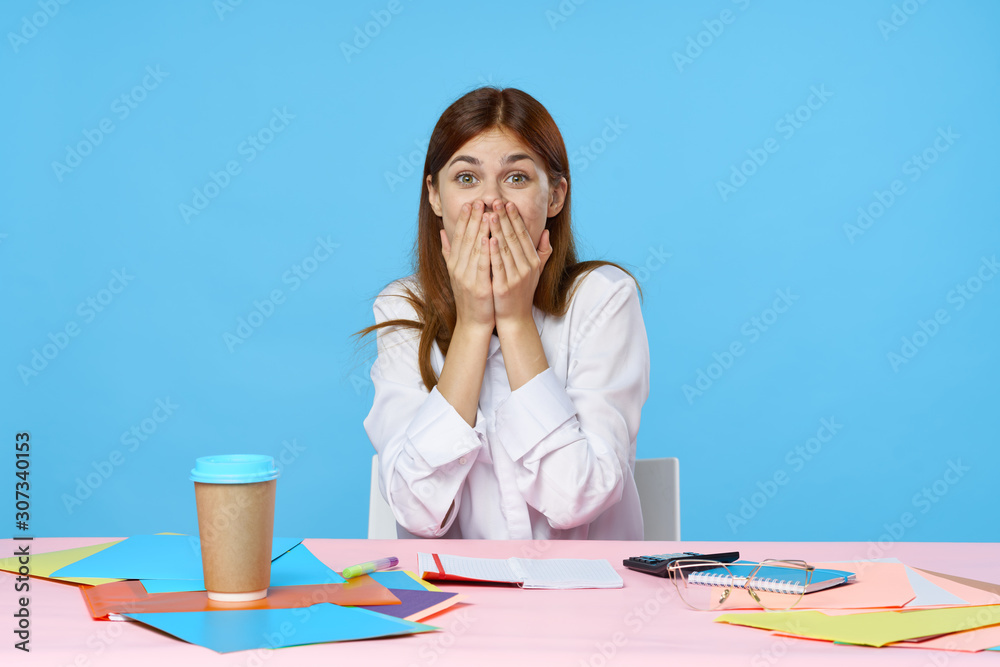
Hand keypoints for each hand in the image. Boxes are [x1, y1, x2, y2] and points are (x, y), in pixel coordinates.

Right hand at [441, 200, 494, 330]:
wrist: (474, 322)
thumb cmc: (470, 296)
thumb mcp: (457, 272)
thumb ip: (449, 252)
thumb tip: (441, 232)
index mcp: (454, 263)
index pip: (458, 236)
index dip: (464, 219)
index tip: (470, 203)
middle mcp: (458, 268)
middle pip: (466, 238)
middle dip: (473, 218)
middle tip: (479, 200)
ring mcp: (467, 278)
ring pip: (474, 248)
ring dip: (480, 229)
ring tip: (486, 212)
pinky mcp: (478, 287)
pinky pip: (482, 265)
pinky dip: (485, 251)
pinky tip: (489, 238)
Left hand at [488, 200, 551, 329]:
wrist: (515, 318)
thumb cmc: (522, 293)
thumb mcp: (536, 272)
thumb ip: (543, 252)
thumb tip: (546, 233)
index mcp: (533, 261)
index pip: (523, 235)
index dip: (515, 218)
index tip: (508, 203)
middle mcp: (527, 267)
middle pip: (514, 238)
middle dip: (504, 218)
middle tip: (496, 201)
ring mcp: (516, 277)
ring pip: (506, 248)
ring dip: (498, 229)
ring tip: (489, 213)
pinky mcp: (504, 287)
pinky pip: (498, 265)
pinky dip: (494, 251)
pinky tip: (488, 238)